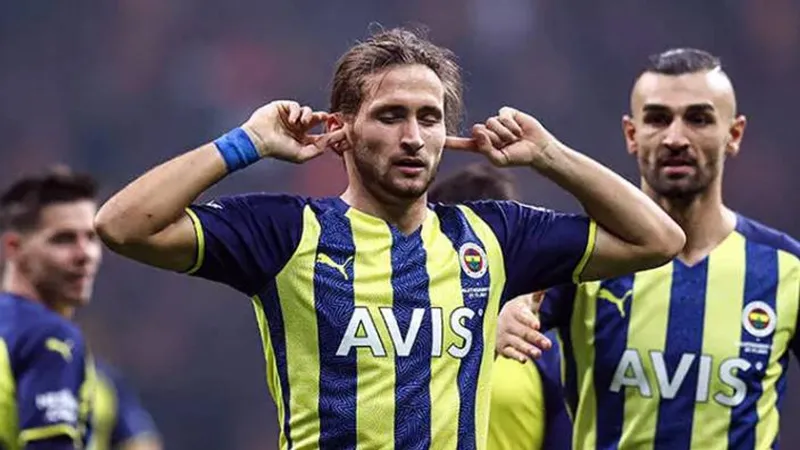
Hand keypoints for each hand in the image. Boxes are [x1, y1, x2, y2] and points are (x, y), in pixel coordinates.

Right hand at [241, 101, 346, 162]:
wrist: (258, 140)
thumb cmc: (278, 150)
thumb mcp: (301, 155)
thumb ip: (317, 150)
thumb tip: (330, 143)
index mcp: (303, 140)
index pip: (322, 136)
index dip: (333, 134)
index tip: (344, 131)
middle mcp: (298, 128)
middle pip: (317, 120)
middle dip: (324, 118)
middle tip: (330, 118)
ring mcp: (291, 117)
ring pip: (308, 111)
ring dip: (309, 116)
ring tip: (302, 123)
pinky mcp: (283, 108)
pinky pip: (296, 106)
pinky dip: (296, 112)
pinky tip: (292, 120)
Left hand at [445, 107, 559, 166]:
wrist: (537, 149)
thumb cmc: (519, 157)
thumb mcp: (499, 159)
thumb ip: (485, 149)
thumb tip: (477, 129)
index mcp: (482, 146)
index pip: (464, 144)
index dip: (452, 142)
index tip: (439, 141)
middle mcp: (487, 132)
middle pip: (479, 131)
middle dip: (494, 138)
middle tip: (507, 144)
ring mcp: (496, 122)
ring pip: (491, 123)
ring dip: (504, 133)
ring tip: (514, 138)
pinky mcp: (506, 113)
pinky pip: (502, 116)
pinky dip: (511, 125)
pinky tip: (519, 130)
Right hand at [496, 293, 551, 361]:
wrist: (496, 320)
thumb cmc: (517, 311)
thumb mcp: (525, 301)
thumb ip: (536, 297)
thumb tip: (545, 289)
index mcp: (514, 310)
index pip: (521, 315)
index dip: (529, 320)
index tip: (537, 325)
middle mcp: (507, 323)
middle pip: (522, 331)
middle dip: (535, 338)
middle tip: (548, 344)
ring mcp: (504, 336)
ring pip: (517, 343)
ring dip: (527, 349)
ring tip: (538, 354)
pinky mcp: (502, 348)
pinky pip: (510, 353)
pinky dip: (516, 356)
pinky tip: (524, 359)